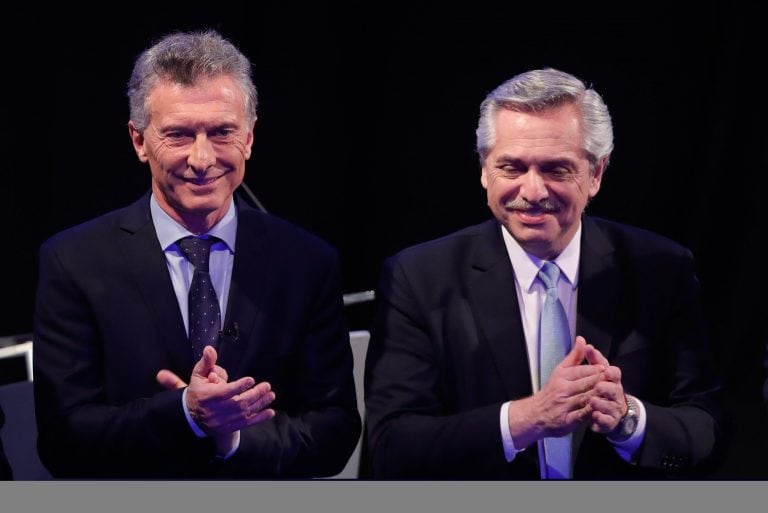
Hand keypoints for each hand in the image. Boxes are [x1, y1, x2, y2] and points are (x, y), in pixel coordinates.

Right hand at [156, 346, 275, 440]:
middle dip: (254, 394)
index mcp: (207, 396)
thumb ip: (206, 362)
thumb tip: (210, 349)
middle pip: (237, 403)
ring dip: (260, 404)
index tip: (251, 380)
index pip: (224, 393)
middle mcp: (214, 411)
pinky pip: (246, 424)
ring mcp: (221, 422)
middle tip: (267, 385)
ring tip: (271, 395)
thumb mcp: (198, 375)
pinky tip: (270, 412)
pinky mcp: (228, 428)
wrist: (191, 417)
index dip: (238, 387)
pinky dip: (259, 418)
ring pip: (244, 413)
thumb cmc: (198, 392)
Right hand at [508, 336, 604, 447]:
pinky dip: (592, 412)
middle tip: (613, 379)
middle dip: (600, 381)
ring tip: (610, 393)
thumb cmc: (551, 391)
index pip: (581, 370)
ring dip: (599, 395)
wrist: (536, 413)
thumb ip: (574, 356)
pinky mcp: (567, 419)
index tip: (607, 369)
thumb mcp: (560, 371)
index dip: (596, 370)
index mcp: (562, 376)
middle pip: (585, 383)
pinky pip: (582, 415)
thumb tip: (582, 340)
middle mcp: (563, 389)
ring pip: (585, 398)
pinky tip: (601, 409)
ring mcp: (565, 404)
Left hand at [584, 342, 626, 433]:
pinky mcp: (609, 422)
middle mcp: (616, 394)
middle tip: (598, 387)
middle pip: (613, 389)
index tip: (606, 370)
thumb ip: (590, 358)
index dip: (610, 372)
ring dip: (601, 403)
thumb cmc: (599, 388)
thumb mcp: (593, 372)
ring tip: (592, 402)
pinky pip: (606, 421)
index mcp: (612, 380)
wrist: (607, 412)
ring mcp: (614, 408)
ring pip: (609, 406)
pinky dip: (600, 418)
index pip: (615, 373)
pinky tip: (593, 416)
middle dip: (605, 388)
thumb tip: (582, 340)